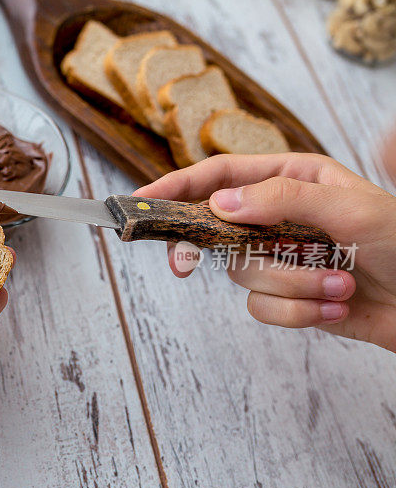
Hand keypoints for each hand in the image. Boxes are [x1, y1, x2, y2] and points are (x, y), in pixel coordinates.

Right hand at [134, 153, 395, 350]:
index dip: (175, 187)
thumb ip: (281, 199)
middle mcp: (278, 216)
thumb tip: (219, 204)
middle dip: (210, 251)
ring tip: (339, 283)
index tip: (139, 202)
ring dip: (293, 285)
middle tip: (185, 267)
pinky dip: (300, 311)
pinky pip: (265, 308)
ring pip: (244, 274)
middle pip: (214, 229)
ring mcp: (281, 257)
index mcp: (291, 179)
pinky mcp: (288, 296)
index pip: (219, 176)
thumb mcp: (349, 209)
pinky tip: (337, 304)